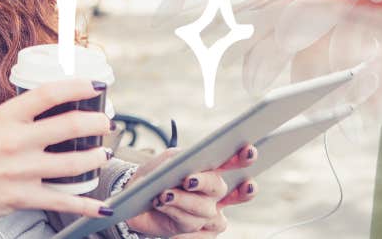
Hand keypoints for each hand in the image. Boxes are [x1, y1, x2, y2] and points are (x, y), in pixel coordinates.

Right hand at [0, 78, 114, 237]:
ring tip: (102, 155)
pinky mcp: (21, 198)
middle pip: (69, 126)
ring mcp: (19, 171)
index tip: (94, 85)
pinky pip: (62, 201)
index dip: (77, 86)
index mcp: (4, 117)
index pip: (48, 94)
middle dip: (97, 123)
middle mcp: (14, 141)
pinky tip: (100, 203)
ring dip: (96, 158)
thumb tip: (47, 112)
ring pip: (73, 163)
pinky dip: (86, 204)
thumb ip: (15, 120)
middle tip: (106, 122)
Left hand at [120, 144, 258, 237]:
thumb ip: (183, 158)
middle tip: (187, 180)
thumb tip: (192, 166)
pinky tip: (163, 212)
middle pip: (221, 188)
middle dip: (204, 182)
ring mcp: (210, 215)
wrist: (134, 200)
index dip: (244, 158)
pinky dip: (176, 218)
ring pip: (205, 210)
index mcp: (214, 171)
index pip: (236, 163)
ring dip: (182, 202)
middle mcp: (216, 193)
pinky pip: (196, 231)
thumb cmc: (156, 176)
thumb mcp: (167, 160)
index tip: (247, 150)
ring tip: (162, 196)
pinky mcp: (201, 233)